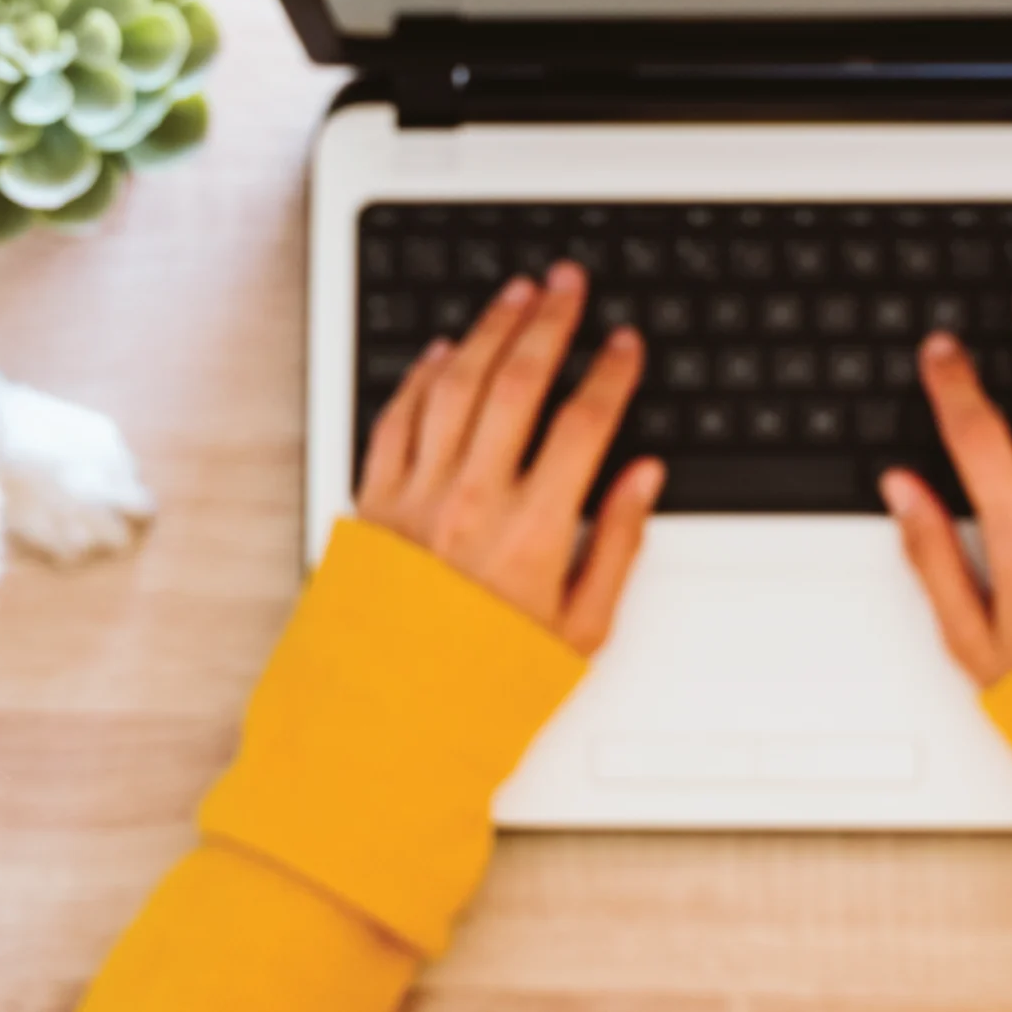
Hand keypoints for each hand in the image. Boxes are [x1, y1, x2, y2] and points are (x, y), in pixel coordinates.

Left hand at [355, 263, 667, 654]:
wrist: (390, 728)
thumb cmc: (486, 689)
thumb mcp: (580, 634)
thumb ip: (616, 546)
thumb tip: (640, 479)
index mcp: (531, 534)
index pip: (583, 425)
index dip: (610, 374)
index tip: (625, 344)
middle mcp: (470, 503)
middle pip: (517, 384)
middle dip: (550, 321)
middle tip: (568, 283)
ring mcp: (414, 500)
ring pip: (454, 386)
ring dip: (489, 331)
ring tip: (514, 296)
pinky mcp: (371, 507)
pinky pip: (396, 421)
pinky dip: (420, 378)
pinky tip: (443, 352)